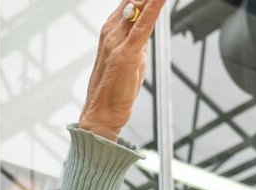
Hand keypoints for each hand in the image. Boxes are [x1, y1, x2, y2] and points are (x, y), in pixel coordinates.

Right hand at [78, 0, 165, 141]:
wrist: (102, 113)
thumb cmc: (116, 88)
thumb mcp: (132, 55)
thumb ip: (139, 37)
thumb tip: (149, 24)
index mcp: (111, 30)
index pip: (130, 1)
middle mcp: (111, 31)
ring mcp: (117, 41)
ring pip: (137, 6)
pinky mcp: (127, 53)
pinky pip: (143, 25)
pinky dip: (154, 8)